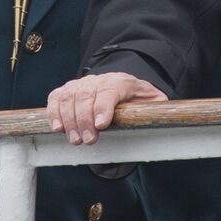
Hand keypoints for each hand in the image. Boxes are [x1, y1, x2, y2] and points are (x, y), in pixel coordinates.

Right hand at [47, 73, 167, 144]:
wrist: (122, 84)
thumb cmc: (138, 99)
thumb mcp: (154, 102)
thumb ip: (158, 111)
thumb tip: (166, 121)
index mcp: (122, 82)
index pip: (110, 90)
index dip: (103, 106)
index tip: (101, 125)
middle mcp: (99, 79)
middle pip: (86, 95)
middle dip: (84, 119)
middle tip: (88, 140)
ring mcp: (81, 83)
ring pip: (69, 97)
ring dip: (69, 120)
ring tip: (75, 139)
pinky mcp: (68, 90)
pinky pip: (56, 97)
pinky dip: (54, 112)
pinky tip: (58, 128)